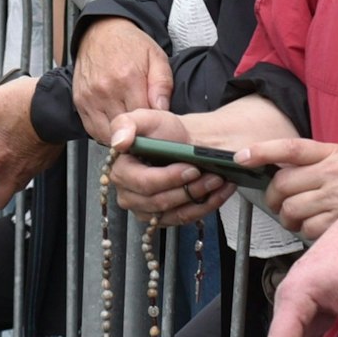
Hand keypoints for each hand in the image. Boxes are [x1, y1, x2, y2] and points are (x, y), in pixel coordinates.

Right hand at [74, 17, 173, 142]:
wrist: (102, 32)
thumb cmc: (131, 45)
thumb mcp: (156, 57)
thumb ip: (162, 84)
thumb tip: (162, 110)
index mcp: (128, 78)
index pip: (144, 118)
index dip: (153, 125)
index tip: (157, 124)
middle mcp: (106, 90)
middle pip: (125, 129)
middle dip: (137, 132)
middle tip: (145, 128)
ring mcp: (90, 98)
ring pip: (107, 133)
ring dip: (120, 136)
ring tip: (131, 128)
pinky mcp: (80, 102)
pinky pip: (92, 129)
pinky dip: (104, 132)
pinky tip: (115, 126)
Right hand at [106, 109, 234, 222]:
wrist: (183, 142)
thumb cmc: (165, 131)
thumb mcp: (146, 117)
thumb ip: (126, 124)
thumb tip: (118, 142)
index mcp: (121, 171)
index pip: (143, 183)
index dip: (169, 177)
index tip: (191, 167)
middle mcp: (128, 194)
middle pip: (159, 201)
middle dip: (189, 188)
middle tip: (212, 175)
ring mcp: (145, 209)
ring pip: (174, 213)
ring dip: (200, 197)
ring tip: (218, 180)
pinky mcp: (163, 218)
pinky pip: (184, 218)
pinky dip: (205, 206)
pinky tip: (219, 192)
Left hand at [238, 137, 337, 240]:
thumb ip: (314, 163)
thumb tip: (277, 173)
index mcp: (332, 152)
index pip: (291, 148)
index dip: (263, 151)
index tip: (241, 157)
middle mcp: (334, 172)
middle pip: (282, 184)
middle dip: (273, 198)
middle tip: (278, 203)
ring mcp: (337, 197)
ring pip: (291, 210)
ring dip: (288, 218)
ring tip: (301, 218)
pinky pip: (307, 230)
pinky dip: (307, 232)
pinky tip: (318, 227)